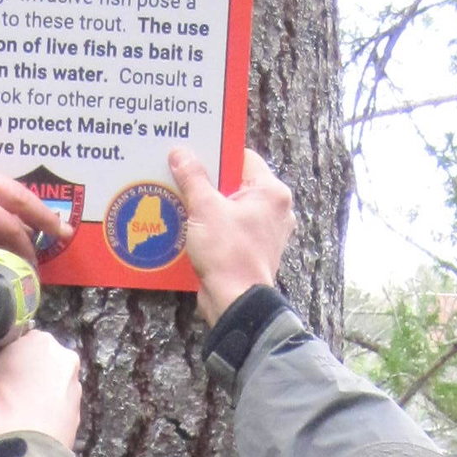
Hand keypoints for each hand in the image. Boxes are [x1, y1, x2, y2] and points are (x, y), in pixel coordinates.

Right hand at [0, 326, 80, 448]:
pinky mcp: (76, 414)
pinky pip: (54, 407)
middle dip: (19, 374)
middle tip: (1, 392)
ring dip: (32, 393)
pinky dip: (42, 412)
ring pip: (46, 385)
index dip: (2, 355)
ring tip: (13, 410)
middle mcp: (66, 360)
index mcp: (43, 341)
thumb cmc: (0, 406)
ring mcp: (74, 388)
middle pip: (35, 362)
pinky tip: (27, 423)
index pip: (19, 339)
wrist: (27, 451)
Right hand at [168, 146, 293, 324]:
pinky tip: (191, 226)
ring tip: (183, 201)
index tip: (194, 154)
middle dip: (209, 181)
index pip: (243, 158)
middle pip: (236, 183)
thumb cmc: (229, 255)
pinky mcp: (253, 250)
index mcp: (272, 192)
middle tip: (183, 176)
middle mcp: (275, 210)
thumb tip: (181, 154)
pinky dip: (213, 226)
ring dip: (208, 205)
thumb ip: (193, 178)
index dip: (217, 154)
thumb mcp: (205, 208)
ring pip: (232, 207)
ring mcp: (265, 232)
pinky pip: (230, 228)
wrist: (235, 302)